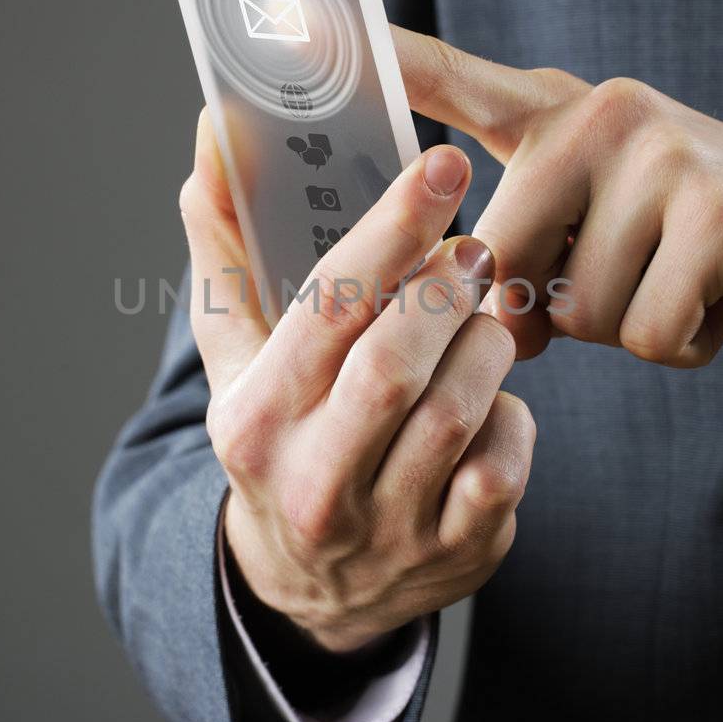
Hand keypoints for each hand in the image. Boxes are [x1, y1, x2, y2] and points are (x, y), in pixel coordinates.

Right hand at [178, 111, 534, 653]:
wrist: (309, 587)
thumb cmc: (278, 437)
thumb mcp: (235, 358)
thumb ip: (224, 246)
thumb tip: (212, 134)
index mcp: (255, 420)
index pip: (325, 312)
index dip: (390, 230)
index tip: (440, 166)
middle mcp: (314, 482)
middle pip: (395, 364)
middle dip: (445, 289)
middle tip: (470, 249)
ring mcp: (389, 527)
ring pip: (459, 408)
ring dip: (482, 342)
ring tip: (477, 317)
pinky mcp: (457, 551)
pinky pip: (506, 461)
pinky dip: (510, 412)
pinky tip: (488, 397)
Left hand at [392, 26, 722, 364]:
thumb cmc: (695, 245)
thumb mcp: (601, 232)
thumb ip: (525, 255)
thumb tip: (485, 317)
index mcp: (558, 113)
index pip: (453, 77)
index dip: (377, 57)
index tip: (293, 18)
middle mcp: (601, 114)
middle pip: (499, 260)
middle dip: (554, 306)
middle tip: (629, 275)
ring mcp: (662, 153)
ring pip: (575, 311)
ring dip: (627, 327)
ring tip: (681, 282)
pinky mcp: (718, 213)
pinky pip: (644, 331)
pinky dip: (680, 345)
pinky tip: (718, 302)